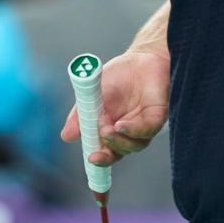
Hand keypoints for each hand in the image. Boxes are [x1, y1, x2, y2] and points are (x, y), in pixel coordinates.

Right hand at [61, 49, 169, 165]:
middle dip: (107, 154)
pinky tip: (121, 125)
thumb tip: (66, 136)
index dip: (101, 163)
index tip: (92, 165)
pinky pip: (147, 130)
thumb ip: (81, 115)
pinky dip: (132, 130)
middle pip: (118, 152)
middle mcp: (127, 132)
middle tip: (96, 147)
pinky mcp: (157, 117)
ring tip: (106, 129)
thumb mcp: (92, 94)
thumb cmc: (117, 76)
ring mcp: (143, 126)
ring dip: (118, 140)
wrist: (140, 56)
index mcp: (110, 129)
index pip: (106, 153)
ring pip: (133, 145)